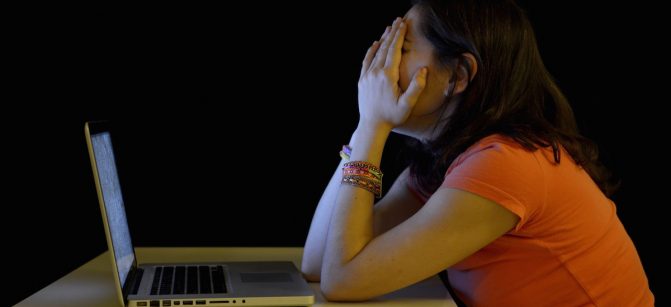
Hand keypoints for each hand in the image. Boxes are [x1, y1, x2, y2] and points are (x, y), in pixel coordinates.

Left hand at [357, 17, 427, 131]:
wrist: (372, 125)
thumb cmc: (392, 116)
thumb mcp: (407, 104)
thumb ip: (416, 87)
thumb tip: (424, 69)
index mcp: (388, 76)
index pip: (395, 51)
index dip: (400, 36)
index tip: (404, 25)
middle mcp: (376, 73)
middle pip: (385, 48)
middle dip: (393, 33)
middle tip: (398, 20)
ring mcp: (367, 76)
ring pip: (376, 53)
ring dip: (383, 39)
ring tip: (389, 28)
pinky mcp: (362, 80)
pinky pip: (366, 61)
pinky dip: (371, 51)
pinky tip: (375, 44)